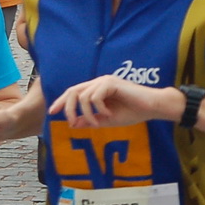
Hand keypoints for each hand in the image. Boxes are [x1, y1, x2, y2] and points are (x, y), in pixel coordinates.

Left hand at [50, 76, 176, 129]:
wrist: (152, 107)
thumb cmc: (133, 112)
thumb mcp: (107, 120)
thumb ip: (91, 120)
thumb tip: (73, 123)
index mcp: (97, 89)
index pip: (74, 92)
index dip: (62, 101)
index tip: (52, 112)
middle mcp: (99, 82)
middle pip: (73, 91)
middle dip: (68, 108)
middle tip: (70, 122)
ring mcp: (105, 81)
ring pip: (83, 97)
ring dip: (87, 114)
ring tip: (98, 123)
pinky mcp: (111, 83)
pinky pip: (94, 97)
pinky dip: (98, 110)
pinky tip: (109, 115)